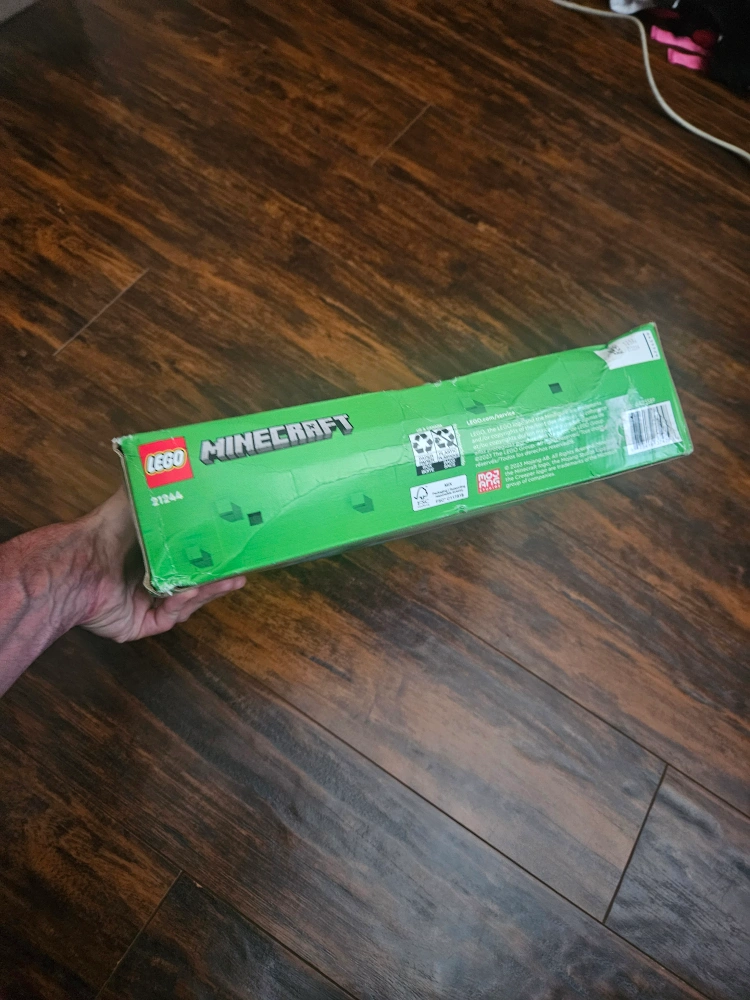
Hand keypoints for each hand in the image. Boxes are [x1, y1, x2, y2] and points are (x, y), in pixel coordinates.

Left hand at [79, 488, 245, 641]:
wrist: (79, 562)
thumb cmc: (104, 531)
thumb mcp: (133, 501)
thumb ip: (151, 487)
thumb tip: (166, 457)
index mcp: (151, 559)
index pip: (190, 562)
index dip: (214, 560)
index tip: (235, 553)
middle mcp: (149, 584)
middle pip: (194, 585)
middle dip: (219, 579)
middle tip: (242, 571)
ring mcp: (144, 606)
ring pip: (186, 604)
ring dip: (208, 591)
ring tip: (230, 580)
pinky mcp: (139, 625)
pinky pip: (168, 617)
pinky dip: (182, 604)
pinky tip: (192, 591)